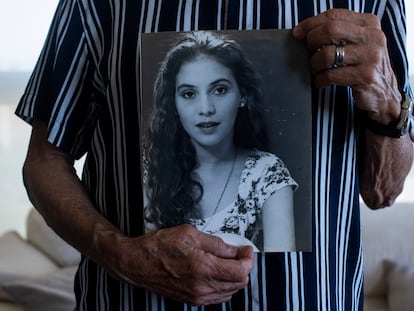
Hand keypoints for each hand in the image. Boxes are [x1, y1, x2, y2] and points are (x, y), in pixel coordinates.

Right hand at [111, 224, 253, 304]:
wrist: (137, 262)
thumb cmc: (157, 247)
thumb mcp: (189, 234)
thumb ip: (216, 243)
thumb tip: (233, 249)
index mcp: (203, 268)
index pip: (240, 270)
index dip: (248, 259)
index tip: (246, 250)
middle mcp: (201, 286)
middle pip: (238, 283)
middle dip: (243, 267)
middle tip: (239, 253)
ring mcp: (197, 296)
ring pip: (230, 291)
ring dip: (234, 277)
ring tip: (228, 261)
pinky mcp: (192, 300)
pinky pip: (217, 297)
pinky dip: (223, 285)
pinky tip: (218, 272)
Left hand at [292, 9, 401, 124]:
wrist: (384, 94)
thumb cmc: (363, 67)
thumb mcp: (357, 44)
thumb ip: (339, 33)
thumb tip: (303, 32)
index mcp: (369, 24)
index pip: (334, 16)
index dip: (311, 23)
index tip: (297, 33)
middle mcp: (373, 37)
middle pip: (330, 30)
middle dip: (312, 41)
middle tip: (308, 52)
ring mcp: (371, 56)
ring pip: (328, 54)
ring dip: (314, 64)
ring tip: (316, 69)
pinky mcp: (365, 76)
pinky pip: (330, 75)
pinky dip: (320, 79)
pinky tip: (321, 81)